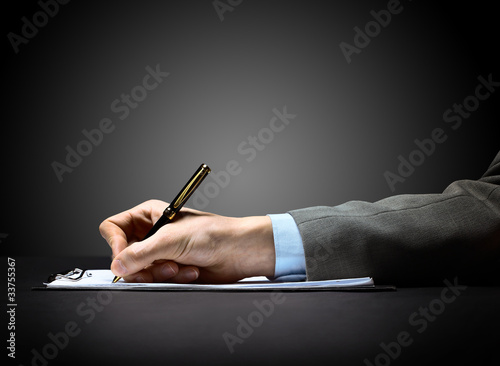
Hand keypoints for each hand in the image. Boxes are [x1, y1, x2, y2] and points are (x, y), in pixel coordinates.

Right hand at [99, 200, 274, 282]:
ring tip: (180, 266)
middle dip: (143, 264)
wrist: (237, 252)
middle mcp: (151, 233)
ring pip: (139, 271)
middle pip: (123, 254)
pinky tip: (188, 271)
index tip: (126, 257)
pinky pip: (155, 281)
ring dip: (160, 273)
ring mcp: (160, 252)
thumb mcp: (172, 240)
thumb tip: (118, 265)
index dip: (116, 244)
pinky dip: (172, 279)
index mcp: (148, 215)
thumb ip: (141, 253)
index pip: (113, 228)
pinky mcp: (169, 269)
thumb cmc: (213, 234)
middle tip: (161, 264)